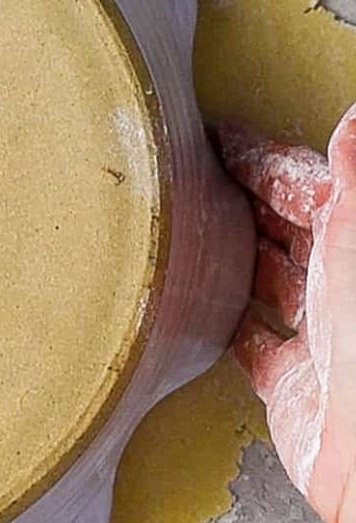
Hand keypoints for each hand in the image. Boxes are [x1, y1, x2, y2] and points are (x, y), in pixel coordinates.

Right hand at [219, 103, 355, 522]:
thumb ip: (353, 176)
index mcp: (353, 239)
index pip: (304, 182)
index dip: (261, 157)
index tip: (220, 137)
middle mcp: (339, 283)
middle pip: (281, 227)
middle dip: (237, 201)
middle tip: (188, 178)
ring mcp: (316, 334)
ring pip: (262, 279)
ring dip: (226, 255)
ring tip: (183, 232)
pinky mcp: (290, 384)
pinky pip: (246, 343)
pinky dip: (219, 323)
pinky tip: (195, 308)